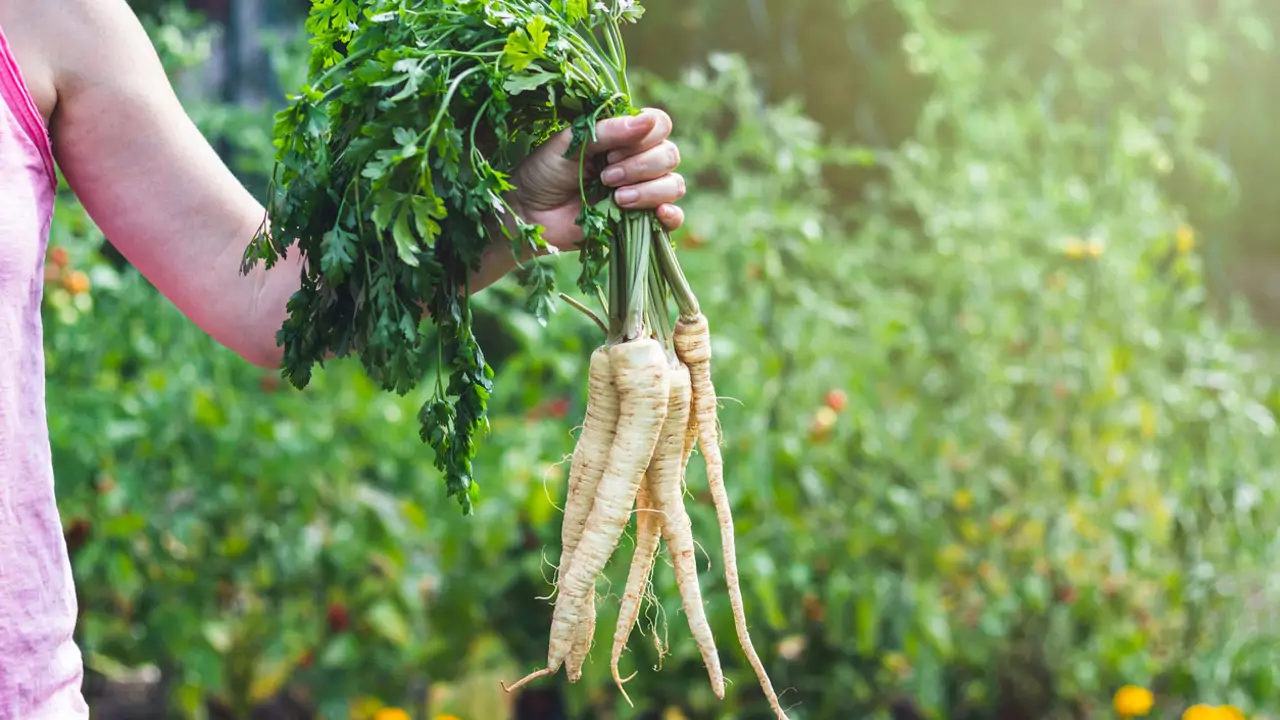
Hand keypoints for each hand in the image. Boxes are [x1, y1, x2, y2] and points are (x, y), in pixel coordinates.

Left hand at [508, 107, 685, 250]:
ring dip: (649, 190)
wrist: (529, 215)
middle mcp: (637, 161)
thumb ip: (608, 131)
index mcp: (623, 136)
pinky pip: (674, 217)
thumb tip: (648, 121)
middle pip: (669, 154)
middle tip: (606, 177)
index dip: (644, 138)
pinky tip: (657, 214)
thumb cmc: (544, 172)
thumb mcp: (571, 143)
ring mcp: (642, 191)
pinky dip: (673, 215)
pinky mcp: (641, 221)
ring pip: (673, 184)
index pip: (659, 125)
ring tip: (617, 198)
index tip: (611, 152)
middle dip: (640, 166)